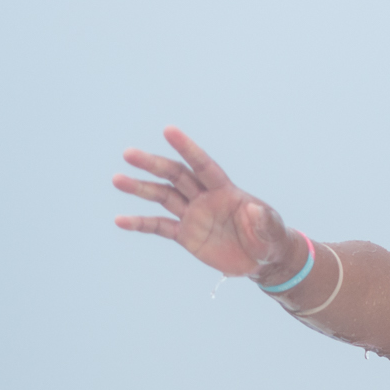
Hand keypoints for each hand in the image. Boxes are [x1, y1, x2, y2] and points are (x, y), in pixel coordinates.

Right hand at [113, 128, 301, 280]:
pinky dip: (140, 223)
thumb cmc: (270, 239)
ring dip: (140, 188)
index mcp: (225, 190)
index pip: (203, 165)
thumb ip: (264, 220)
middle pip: (175, 176)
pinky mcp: (185, 234)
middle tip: (128, 154)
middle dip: (153, 165)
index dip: (187, 148)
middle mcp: (205, 197)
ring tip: (117, 179)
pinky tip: (120, 220)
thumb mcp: (272, 231)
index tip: (168, 130)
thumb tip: (255, 210)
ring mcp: (193, 214)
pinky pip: (159, 227)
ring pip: (162, 196)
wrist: (263, 260)